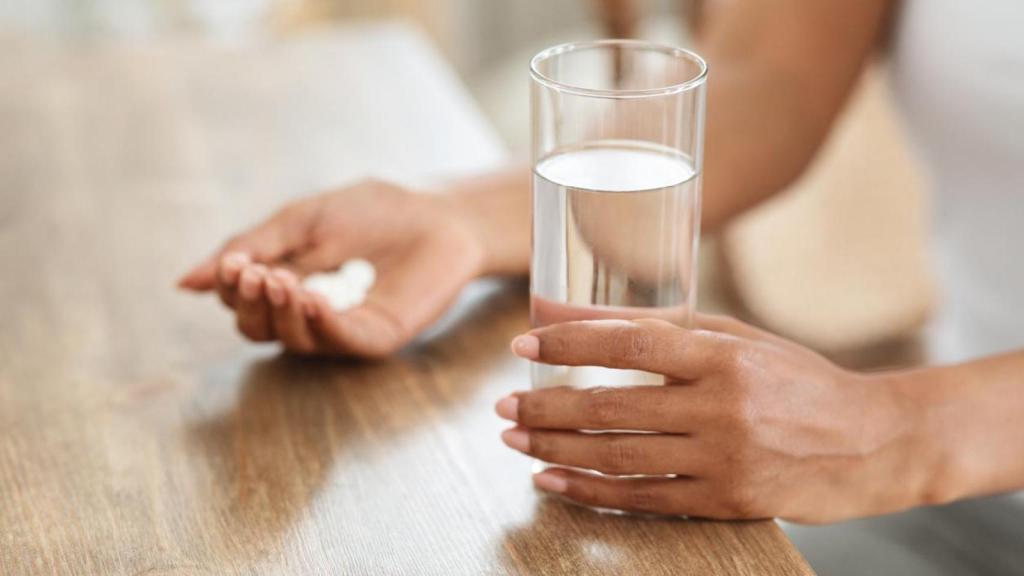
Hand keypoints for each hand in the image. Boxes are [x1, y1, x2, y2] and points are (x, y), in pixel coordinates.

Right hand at [178, 180, 485, 356]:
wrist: (438, 212)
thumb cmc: (372, 212)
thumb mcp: (300, 220)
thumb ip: (250, 247)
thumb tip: (185, 284)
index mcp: (286, 285)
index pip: (244, 302)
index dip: (233, 286)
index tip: (236, 263)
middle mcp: (308, 315)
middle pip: (259, 328)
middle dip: (252, 303)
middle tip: (257, 274)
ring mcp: (342, 329)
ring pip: (294, 340)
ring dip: (281, 313)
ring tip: (283, 282)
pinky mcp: (377, 337)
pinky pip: (341, 341)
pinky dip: (322, 324)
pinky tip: (312, 300)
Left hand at [496, 316, 935, 522]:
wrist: (873, 441)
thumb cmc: (793, 379)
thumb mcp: (730, 338)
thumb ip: (651, 326)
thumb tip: (565, 309)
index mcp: (723, 355)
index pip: (628, 345)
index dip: (569, 344)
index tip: (521, 345)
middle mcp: (722, 407)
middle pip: (612, 408)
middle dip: (546, 409)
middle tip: (502, 408)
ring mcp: (724, 459)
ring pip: (619, 458)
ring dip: (556, 451)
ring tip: (515, 442)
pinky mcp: (727, 502)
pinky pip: (643, 499)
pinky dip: (590, 491)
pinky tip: (551, 482)